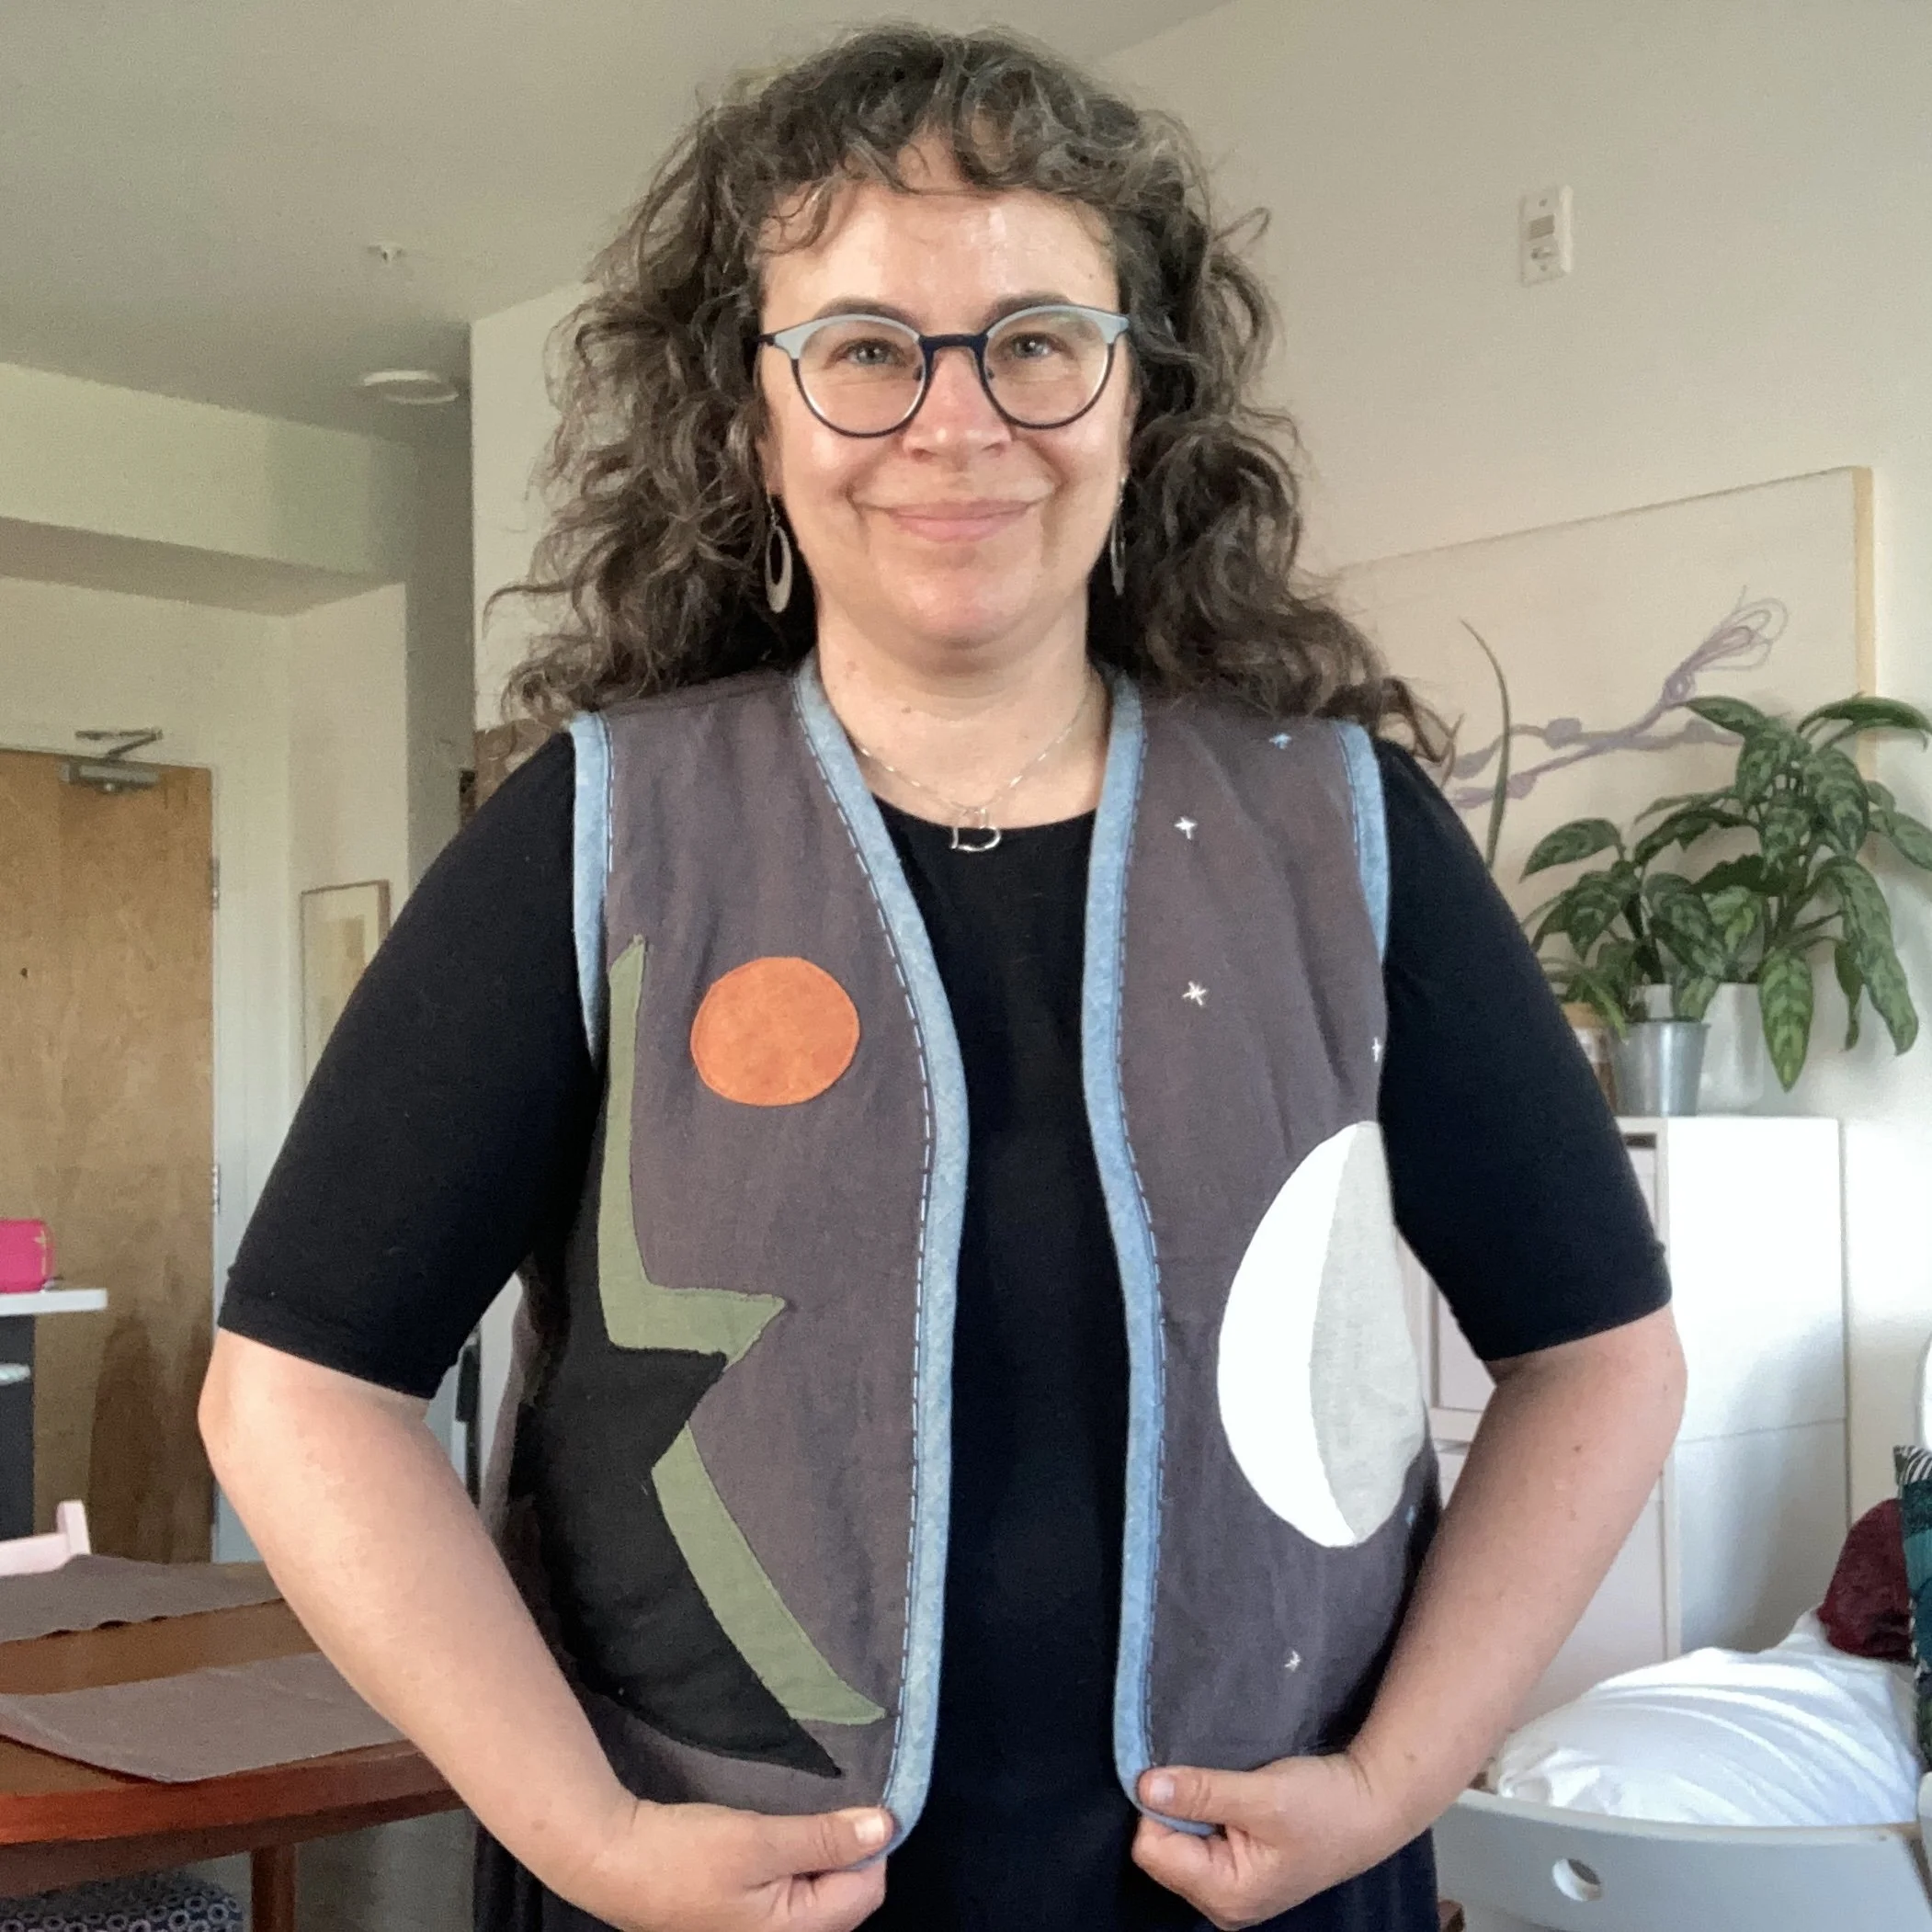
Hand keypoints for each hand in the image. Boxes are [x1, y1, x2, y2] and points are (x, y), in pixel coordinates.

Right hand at [565, 1793, 891, 1931]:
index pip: (867, 1889)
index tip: (853, 1802)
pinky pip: (790, 1893)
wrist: (613, 1862)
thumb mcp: (761, 1839)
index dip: (868, 1843)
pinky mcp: (742, 1920)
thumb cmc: (685, 1855)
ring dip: (816, 1854)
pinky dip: (793, 1864)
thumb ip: (825, 1838)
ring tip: (797, 1818)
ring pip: (818, 1893)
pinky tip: (777, 1837)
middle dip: (842, 1851)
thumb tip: (886, 1828)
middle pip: (846, 1896)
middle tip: (820, 1807)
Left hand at [1132, 1752, 1410, 1929]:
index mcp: (1225, 1895)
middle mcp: (1220, 1903)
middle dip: (1175, 1809)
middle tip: (1213, 1780)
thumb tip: (1145, 1786)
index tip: (1189, 1776)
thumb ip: (1202, 1792)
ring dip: (1192, 1809)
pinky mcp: (1237, 1871)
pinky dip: (1206, 1813)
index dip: (1160, 1807)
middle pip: (1160, 1849)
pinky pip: (1196, 1840)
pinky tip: (1231, 1798)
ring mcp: (1229, 1890)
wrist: (1370, 1807)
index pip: (1152, 1849)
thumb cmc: (1323, 1805)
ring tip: (1227, 1790)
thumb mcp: (1261, 1794)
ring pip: (1176, 1842)